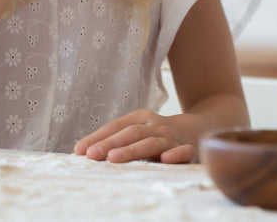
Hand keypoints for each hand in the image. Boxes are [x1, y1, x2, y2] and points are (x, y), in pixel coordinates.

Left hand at [74, 108, 194, 163]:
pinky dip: (175, 155)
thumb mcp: (138, 131)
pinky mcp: (187, 149)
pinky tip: (165, 159)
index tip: (80, 150)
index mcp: (141, 117)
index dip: (98, 137)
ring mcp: (171, 137)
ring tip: (114, 159)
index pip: (116, 126)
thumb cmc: (156, 135)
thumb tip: (84, 151)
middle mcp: (155, 124)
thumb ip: (117, 140)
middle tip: (92, 155)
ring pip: (150, 143)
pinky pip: (183, 151)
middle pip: (131, 133)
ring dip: (132, 150)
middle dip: (109, 144)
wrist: (195, 130)